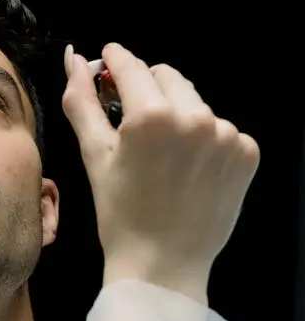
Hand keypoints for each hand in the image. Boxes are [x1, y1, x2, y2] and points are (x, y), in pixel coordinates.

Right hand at [61, 43, 259, 299]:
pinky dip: (202, 138)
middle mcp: (195, 118)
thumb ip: (81, 100)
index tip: (106, 60)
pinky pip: (219, 127)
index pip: (130, 65)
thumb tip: (73, 56)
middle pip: (165, 76)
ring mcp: (226, 135)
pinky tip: (187, 168)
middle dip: (145, 88)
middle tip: (130, 121)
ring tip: (161, 153)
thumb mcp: (93, 154)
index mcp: (152, 116)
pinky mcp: (246, 152)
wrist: (162, 264)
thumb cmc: (120, 212)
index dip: (113, 60)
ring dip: (175, 113)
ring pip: (193, 101)